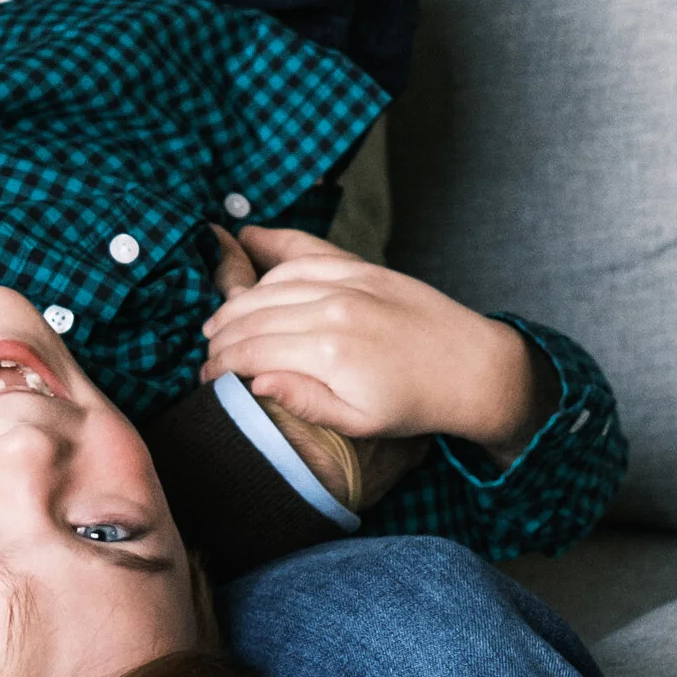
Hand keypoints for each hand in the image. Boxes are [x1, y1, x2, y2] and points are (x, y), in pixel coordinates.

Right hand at [202, 228, 546, 463]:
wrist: (470, 368)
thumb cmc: (413, 404)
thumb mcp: (358, 422)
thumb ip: (304, 401)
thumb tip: (255, 382)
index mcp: (329, 353)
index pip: (251, 351)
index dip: (219, 364)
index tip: (205, 377)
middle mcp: (334, 309)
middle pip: (253, 315)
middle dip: (221, 336)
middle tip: (208, 354)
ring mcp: (349, 282)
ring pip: (271, 284)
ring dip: (238, 302)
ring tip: (220, 322)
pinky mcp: (363, 267)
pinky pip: (305, 254)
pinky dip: (273, 259)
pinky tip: (254, 268)